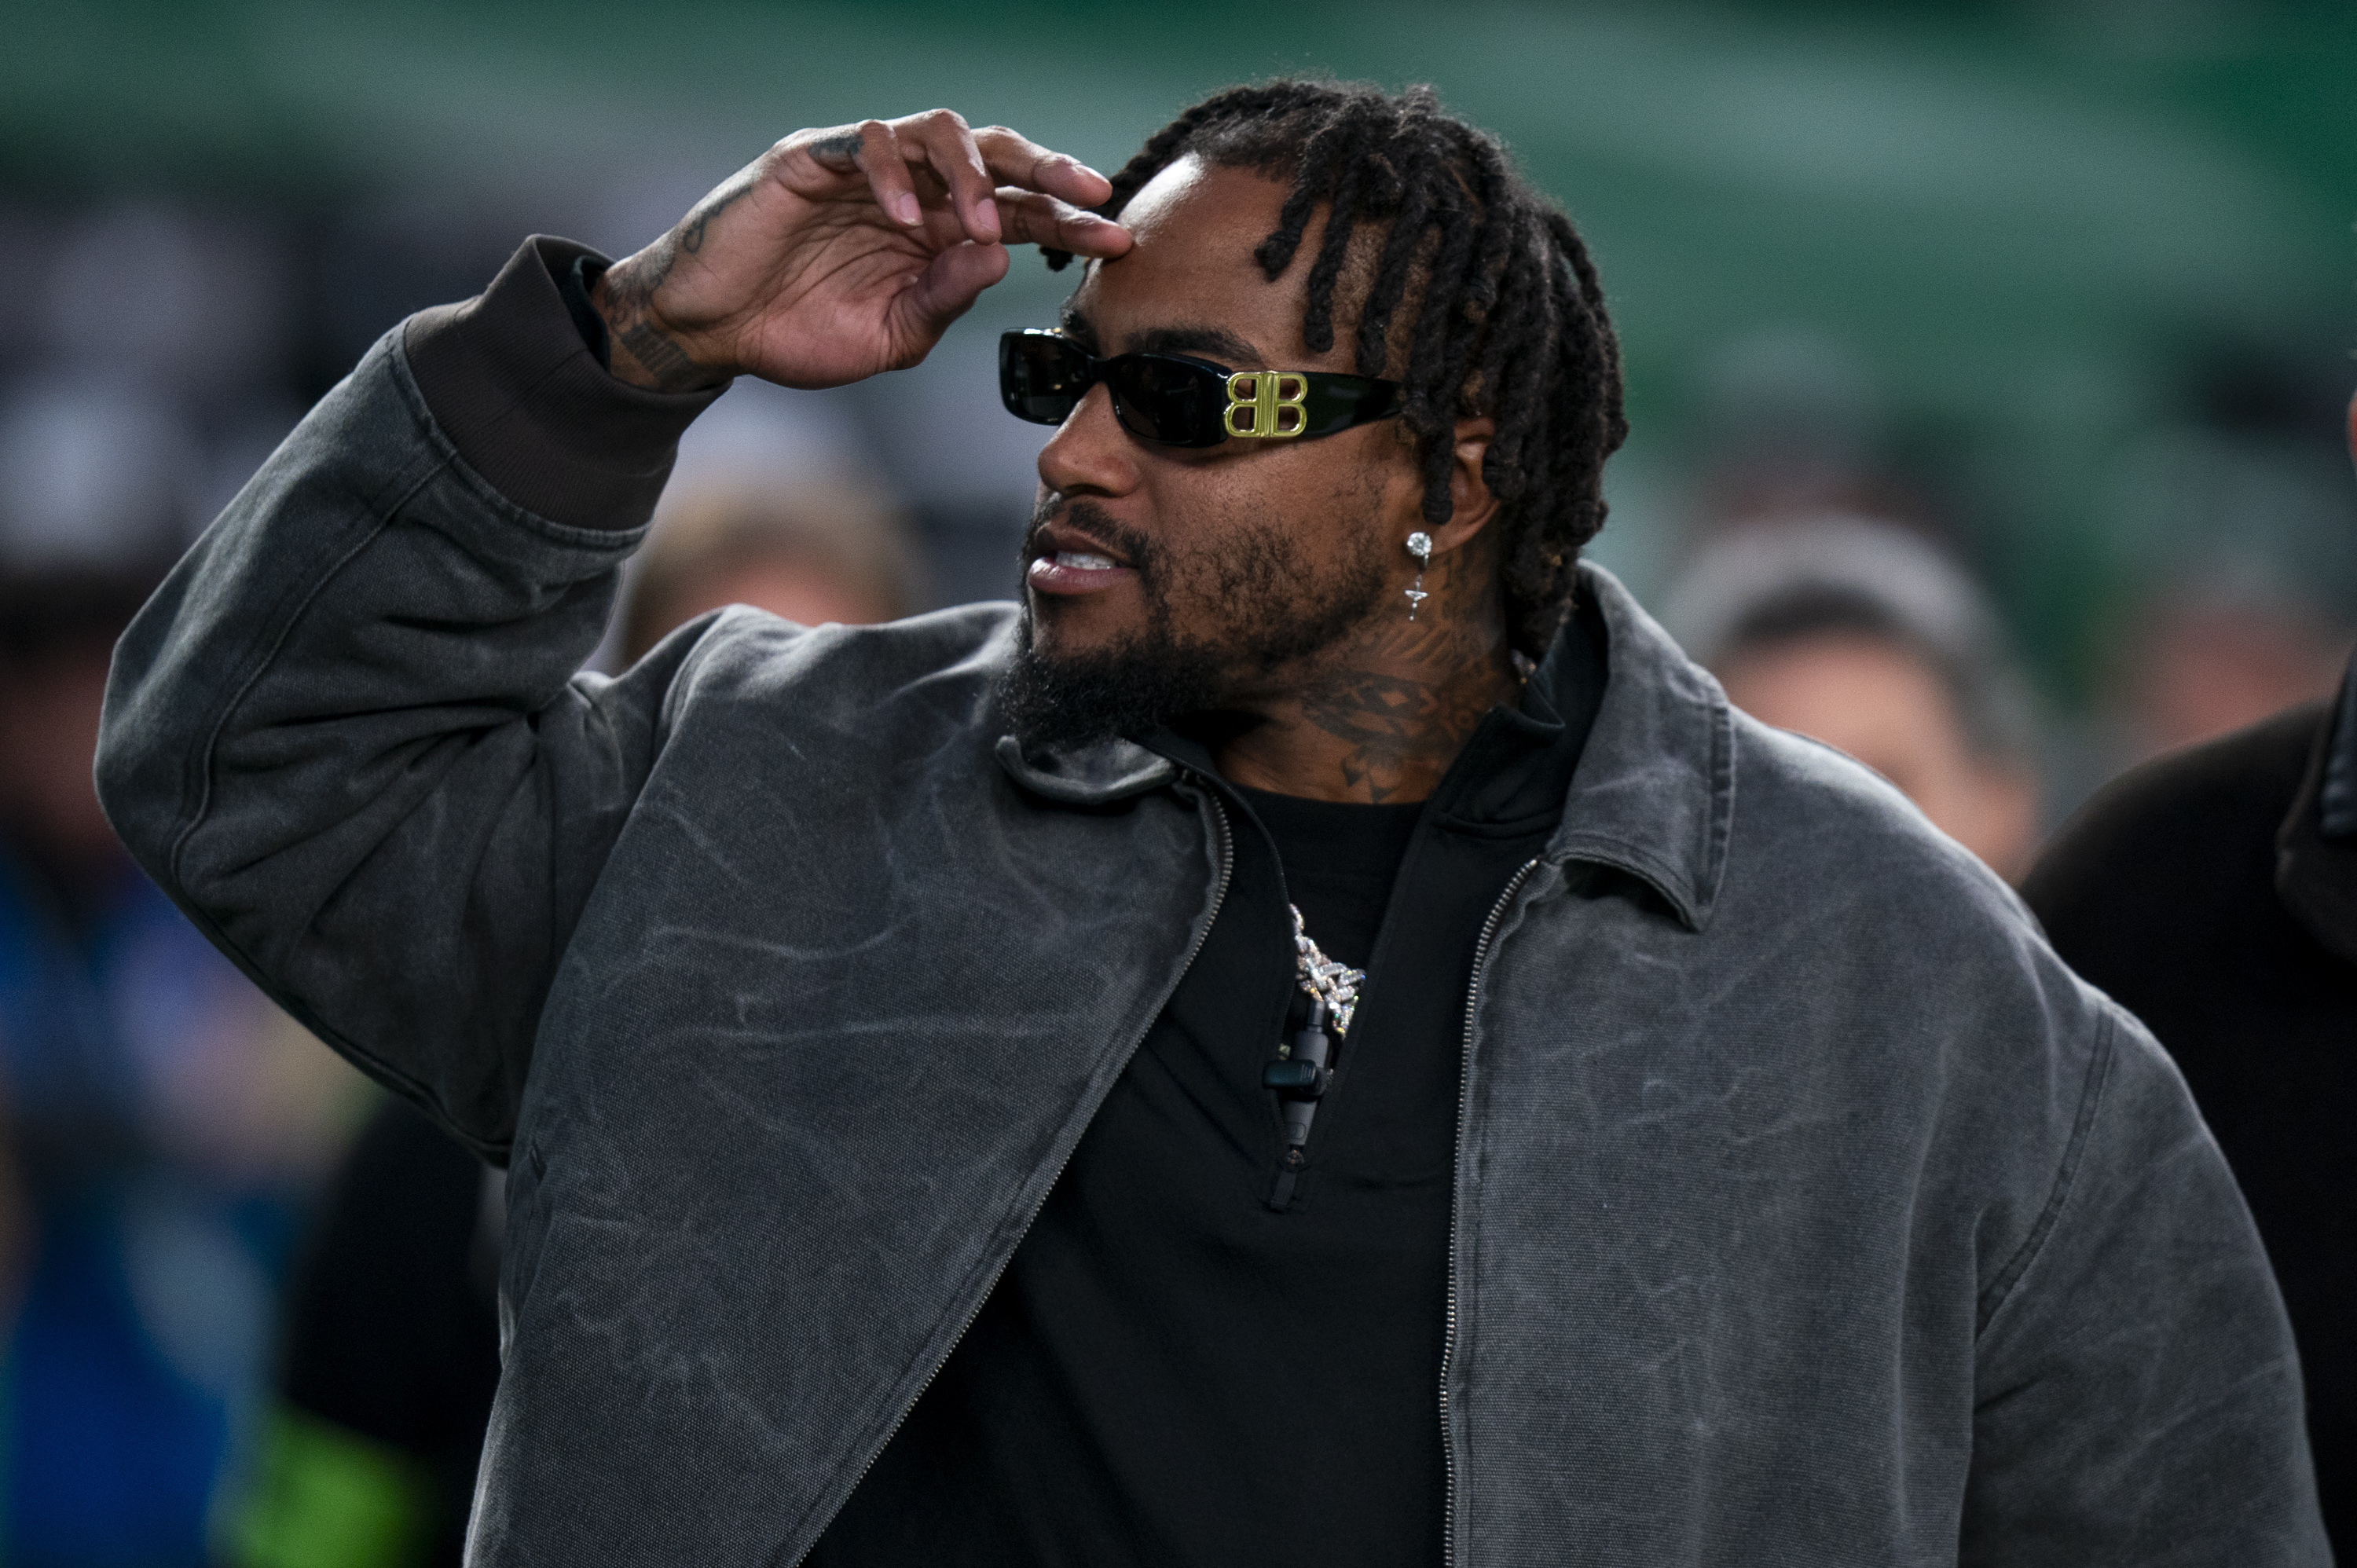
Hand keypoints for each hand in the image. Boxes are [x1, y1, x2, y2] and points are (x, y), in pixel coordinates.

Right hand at [591, 111, 1131, 392]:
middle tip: (1089, 195)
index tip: (1116, 240)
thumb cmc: (801, 331)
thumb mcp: (892, 336)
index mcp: (936, 231)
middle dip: (1048, 170)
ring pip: (939, 131)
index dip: (1067, 220)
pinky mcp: (812, 159)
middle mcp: (911, 190)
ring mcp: (863, 169)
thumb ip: (946, 297)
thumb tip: (1001, 255)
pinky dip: (894, 173)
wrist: (714, 330)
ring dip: (973, 171)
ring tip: (982, 220)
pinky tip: (904, 217)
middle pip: (995, 153)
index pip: (1017, 211)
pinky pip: (867, 141)